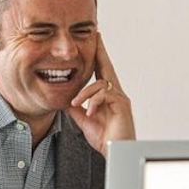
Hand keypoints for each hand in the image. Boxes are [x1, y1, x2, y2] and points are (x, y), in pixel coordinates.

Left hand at [67, 33, 134, 156]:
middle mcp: (117, 93)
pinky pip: (105, 95)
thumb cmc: (104, 138)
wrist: (115, 151)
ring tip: (75, 104)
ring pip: (100, 84)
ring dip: (84, 93)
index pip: (102, 73)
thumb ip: (77, 108)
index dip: (98, 58)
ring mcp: (120, 98)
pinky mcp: (122, 105)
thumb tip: (66, 99)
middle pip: (108, 67)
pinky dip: (94, 103)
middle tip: (97, 36)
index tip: (95, 43)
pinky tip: (90, 113)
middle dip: (101, 52)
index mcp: (108, 95)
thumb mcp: (84, 120)